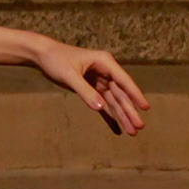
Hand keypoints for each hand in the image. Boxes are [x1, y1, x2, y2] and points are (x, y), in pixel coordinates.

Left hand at [33, 42, 148, 135]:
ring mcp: (99, 81)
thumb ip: (85, 91)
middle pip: (121, 94)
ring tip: (132, 132)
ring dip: (122, 117)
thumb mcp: (69, 75)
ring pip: (114, 102)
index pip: (123, 81)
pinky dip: (109, 117)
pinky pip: (103, 105)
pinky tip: (117, 130)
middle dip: (129, 111)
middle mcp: (105, 71)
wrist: (42, 55)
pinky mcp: (91, 89)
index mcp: (104, 62)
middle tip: (139, 127)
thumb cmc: (56, 59)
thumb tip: (100, 107)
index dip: (135, 94)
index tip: (145, 107)